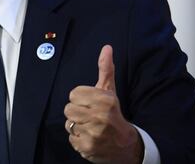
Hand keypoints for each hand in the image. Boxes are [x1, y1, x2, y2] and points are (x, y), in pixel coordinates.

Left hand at [64, 45, 143, 162]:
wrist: (126, 145)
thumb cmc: (113, 114)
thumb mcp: (110, 91)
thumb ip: (106, 69)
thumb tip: (106, 48)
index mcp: (105, 100)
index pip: (73, 94)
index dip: (80, 99)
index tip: (91, 104)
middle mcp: (100, 116)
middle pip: (68, 109)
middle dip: (77, 113)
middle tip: (90, 117)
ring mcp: (94, 133)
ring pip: (68, 124)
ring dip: (77, 126)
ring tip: (90, 127)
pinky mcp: (88, 148)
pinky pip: (71, 139)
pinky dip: (78, 140)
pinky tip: (90, 138)